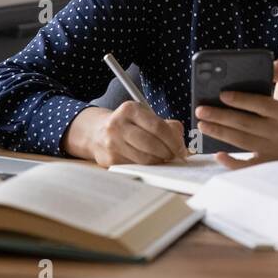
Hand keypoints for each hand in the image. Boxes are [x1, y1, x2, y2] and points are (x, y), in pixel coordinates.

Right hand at [65, 102, 187, 166]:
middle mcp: (118, 125)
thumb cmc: (127, 125)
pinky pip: (136, 166)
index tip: (181, 149)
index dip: (173, 140)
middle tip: (175, 156)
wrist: (96, 132)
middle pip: (152, 144)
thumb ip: (166, 125)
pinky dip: (147, 167)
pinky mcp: (110, 160)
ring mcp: (112, 143)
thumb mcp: (143, 116)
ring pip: (145, 159)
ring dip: (159, 162)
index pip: (158, 127)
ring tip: (164, 159)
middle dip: (168, 153)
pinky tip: (151, 162)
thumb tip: (181, 143)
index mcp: (130, 109)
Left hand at [196, 59, 277, 168]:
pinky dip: (233, 163)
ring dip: (221, 134)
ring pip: (244, 143)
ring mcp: (275, 149)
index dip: (242, 100)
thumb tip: (272, 64)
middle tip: (201, 110)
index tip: (221, 94)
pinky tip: (217, 154)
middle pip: (247, 125)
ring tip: (202, 125)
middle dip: (221, 117)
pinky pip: (250, 165)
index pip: (262, 105)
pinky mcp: (270, 162)